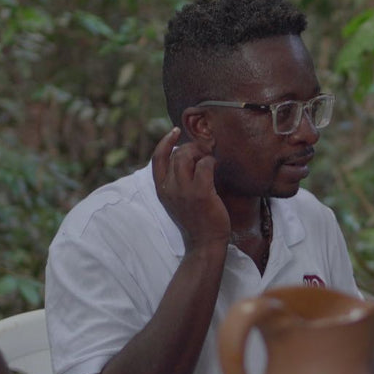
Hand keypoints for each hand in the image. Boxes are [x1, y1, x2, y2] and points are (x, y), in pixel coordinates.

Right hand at [151, 127, 229, 251]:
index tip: (175, 131)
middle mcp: (169, 188)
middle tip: (204, 152)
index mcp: (161, 190)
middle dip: (191, 148)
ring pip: (187, 156)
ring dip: (200, 152)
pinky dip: (211, 161)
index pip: (157, 159)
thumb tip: (187, 157)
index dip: (165, 142)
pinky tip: (216, 166)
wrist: (205, 242)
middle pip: (175, 154)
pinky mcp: (201, 193)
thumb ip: (177, 181)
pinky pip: (205, 164)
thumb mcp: (179, 199)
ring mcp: (184, 190)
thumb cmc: (196, 219)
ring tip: (209, 159)